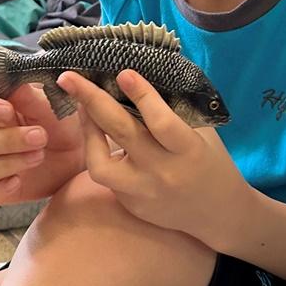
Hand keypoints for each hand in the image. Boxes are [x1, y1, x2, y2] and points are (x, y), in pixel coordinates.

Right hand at [0, 83, 85, 210]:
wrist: (82, 155)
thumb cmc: (64, 123)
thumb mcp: (53, 106)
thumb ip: (31, 97)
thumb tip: (13, 83)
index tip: (7, 111)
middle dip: (7, 140)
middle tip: (40, 136)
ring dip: (6, 164)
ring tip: (38, 156)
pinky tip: (16, 183)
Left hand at [56, 68, 248, 247]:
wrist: (216, 212)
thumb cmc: (209, 160)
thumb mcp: (200, 132)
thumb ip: (172, 108)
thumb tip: (137, 74)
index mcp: (187, 150)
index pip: (161, 122)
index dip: (142, 95)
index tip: (123, 72)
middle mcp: (162, 172)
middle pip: (120, 133)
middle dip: (91, 100)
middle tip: (69, 78)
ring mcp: (143, 192)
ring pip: (100, 164)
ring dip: (87, 132)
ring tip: (81, 108)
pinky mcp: (131, 204)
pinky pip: (106, 176)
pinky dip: (98, 151)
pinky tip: (97, 132)